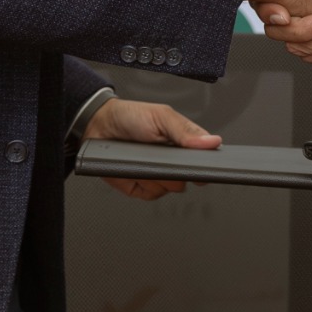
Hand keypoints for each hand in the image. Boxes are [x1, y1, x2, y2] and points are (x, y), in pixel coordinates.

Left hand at [84, 97, 220, 199]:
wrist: (99, 126)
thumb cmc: (131, 116)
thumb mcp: (161, 116)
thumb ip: (186, 130)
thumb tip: (212, 142)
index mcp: (183, 142)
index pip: (204, 158)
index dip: (206, 164)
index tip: (201, 164)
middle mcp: (173, 161)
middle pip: (189, 177)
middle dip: (177, 170)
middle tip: (163, 155)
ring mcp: (159, 175)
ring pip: (171, 188)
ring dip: (158, 176)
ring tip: (144, 158)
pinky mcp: (142, 187)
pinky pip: (152, 194)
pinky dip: (143, 184)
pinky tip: (135, 170)